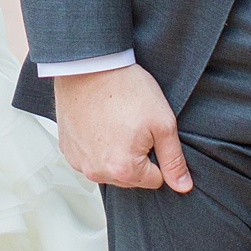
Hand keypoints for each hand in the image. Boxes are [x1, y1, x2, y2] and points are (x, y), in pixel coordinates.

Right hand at [54, 65, 192, 193]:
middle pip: (130, 177)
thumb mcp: (163, 123)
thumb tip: (183, 185)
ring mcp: (78, 161)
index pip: (155, 179)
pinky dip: (96, 144)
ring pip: (109, 167)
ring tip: (115, 121)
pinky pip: (90, 157)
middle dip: (136, 155)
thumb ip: (174, 160)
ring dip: (115, 151)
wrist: (90, 65)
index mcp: (123, 170)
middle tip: (132, 125)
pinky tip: (99, 122)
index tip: (149, 132)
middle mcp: (96, 172)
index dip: (157, 154)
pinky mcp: (67, 149)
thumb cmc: (125, 89)